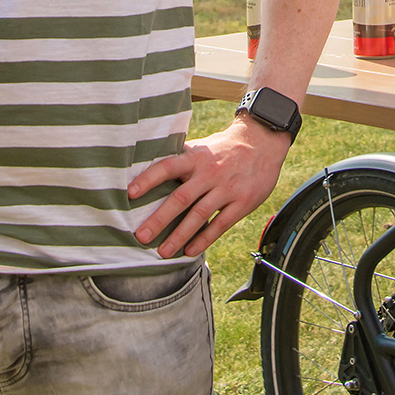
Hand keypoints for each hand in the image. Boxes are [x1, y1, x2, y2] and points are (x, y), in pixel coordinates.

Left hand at [128, 118, 289, 258]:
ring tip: (163, 252)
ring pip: (199, 216)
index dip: (148, 179)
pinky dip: (204, 239)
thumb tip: (148, 166)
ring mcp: (226, 189)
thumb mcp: (203, 146)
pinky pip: (220, 224)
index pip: (168, 167)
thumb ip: (181, 159)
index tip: (130, 194)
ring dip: (179, 236)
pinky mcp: (242, 202)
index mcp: (196, 158)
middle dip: (159, 219)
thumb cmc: (225, 147)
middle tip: (141, 236)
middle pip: (180, 198)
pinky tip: (190, 251)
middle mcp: (209, 173)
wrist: (264, 142)